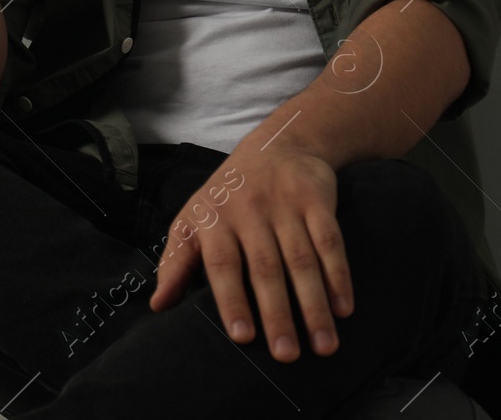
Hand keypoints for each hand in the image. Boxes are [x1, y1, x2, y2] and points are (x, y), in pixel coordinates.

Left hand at [148, 138, 353, 362]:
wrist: (277, 146)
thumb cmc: (226, 197)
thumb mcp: (192, 220)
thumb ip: (176, 263)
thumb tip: (158, 306)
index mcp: (214, 218)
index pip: (223, 264)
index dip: (232, 300)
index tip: (242, 337)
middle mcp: (249, 211)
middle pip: (266, 268)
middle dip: (277, 314)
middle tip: (286, 355)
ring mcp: (285, 205)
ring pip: (302, 260)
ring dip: (314, 305)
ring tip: (323, 346)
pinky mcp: (317, 201)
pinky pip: (330, 242)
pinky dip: (339, 276)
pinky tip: (343, 309)